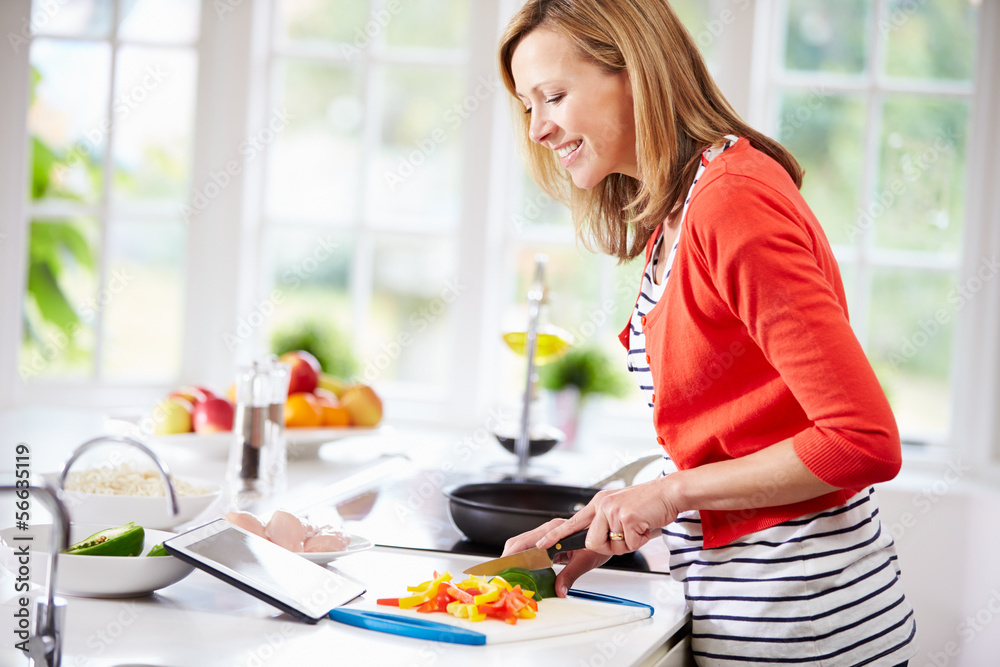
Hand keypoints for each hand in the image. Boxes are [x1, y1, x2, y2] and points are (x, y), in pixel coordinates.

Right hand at [502, 518, 609, 596]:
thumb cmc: (599, 540)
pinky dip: (522, 559)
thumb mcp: (586, 560)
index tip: (504, 567)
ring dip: (514, 558)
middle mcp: (548, 531)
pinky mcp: (549, 541)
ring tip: (507, 573)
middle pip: (519, 542)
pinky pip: (530, 549)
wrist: (609, 532)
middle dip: (507, 557)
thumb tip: (559, 591)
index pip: (525, 543)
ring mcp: (547, 535)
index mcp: (554, 531)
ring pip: (522, 545)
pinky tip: (521, 571)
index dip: (512, 555)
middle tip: (500, 573)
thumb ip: (570, 575)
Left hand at [536, 476, 679, 556]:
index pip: (571, 522)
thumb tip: (599, 544)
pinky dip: (641, 540)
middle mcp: (602, 505)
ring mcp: (613, 510)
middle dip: (609, 547)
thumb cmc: (648, 505)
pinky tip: (646, 526)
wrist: (670, 493)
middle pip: (591, 542)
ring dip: (628, 544)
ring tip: (638, 528)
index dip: (555, 536)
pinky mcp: (627, 516)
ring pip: (612, 546)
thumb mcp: (621, 514)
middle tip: (626, 536)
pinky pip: (629, 544)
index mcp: (599, 504)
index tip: (541, 545)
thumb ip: (607, 527)